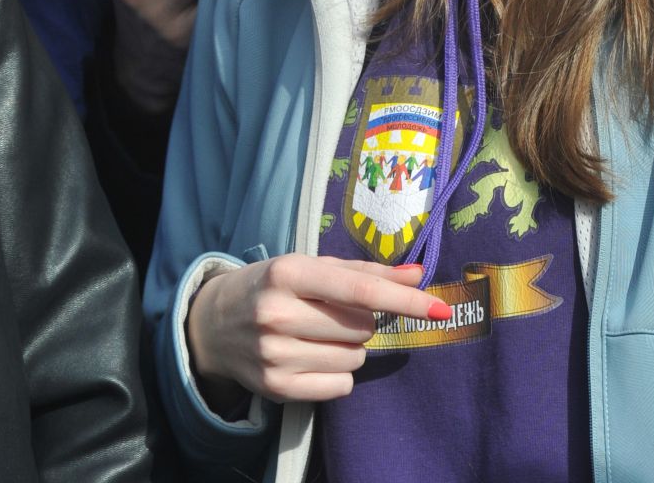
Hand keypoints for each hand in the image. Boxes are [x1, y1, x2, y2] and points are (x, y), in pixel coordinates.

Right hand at [186, 254, 450, 408]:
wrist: (214, 323)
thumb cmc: (273, 285)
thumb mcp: (311, 266)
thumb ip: (366, 271)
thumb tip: (418, 275)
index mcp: (289, 273)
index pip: (360, 290)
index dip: (403, 299)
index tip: (439, 308)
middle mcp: (279, 314)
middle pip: (361, 326)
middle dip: (362, 320)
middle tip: (335, 312)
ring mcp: (275, 355)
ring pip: (354, 358)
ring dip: (351, 346)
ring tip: (320, 333)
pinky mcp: (276, 388)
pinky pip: (340, 386)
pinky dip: (339, 373)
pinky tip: (314, 356)